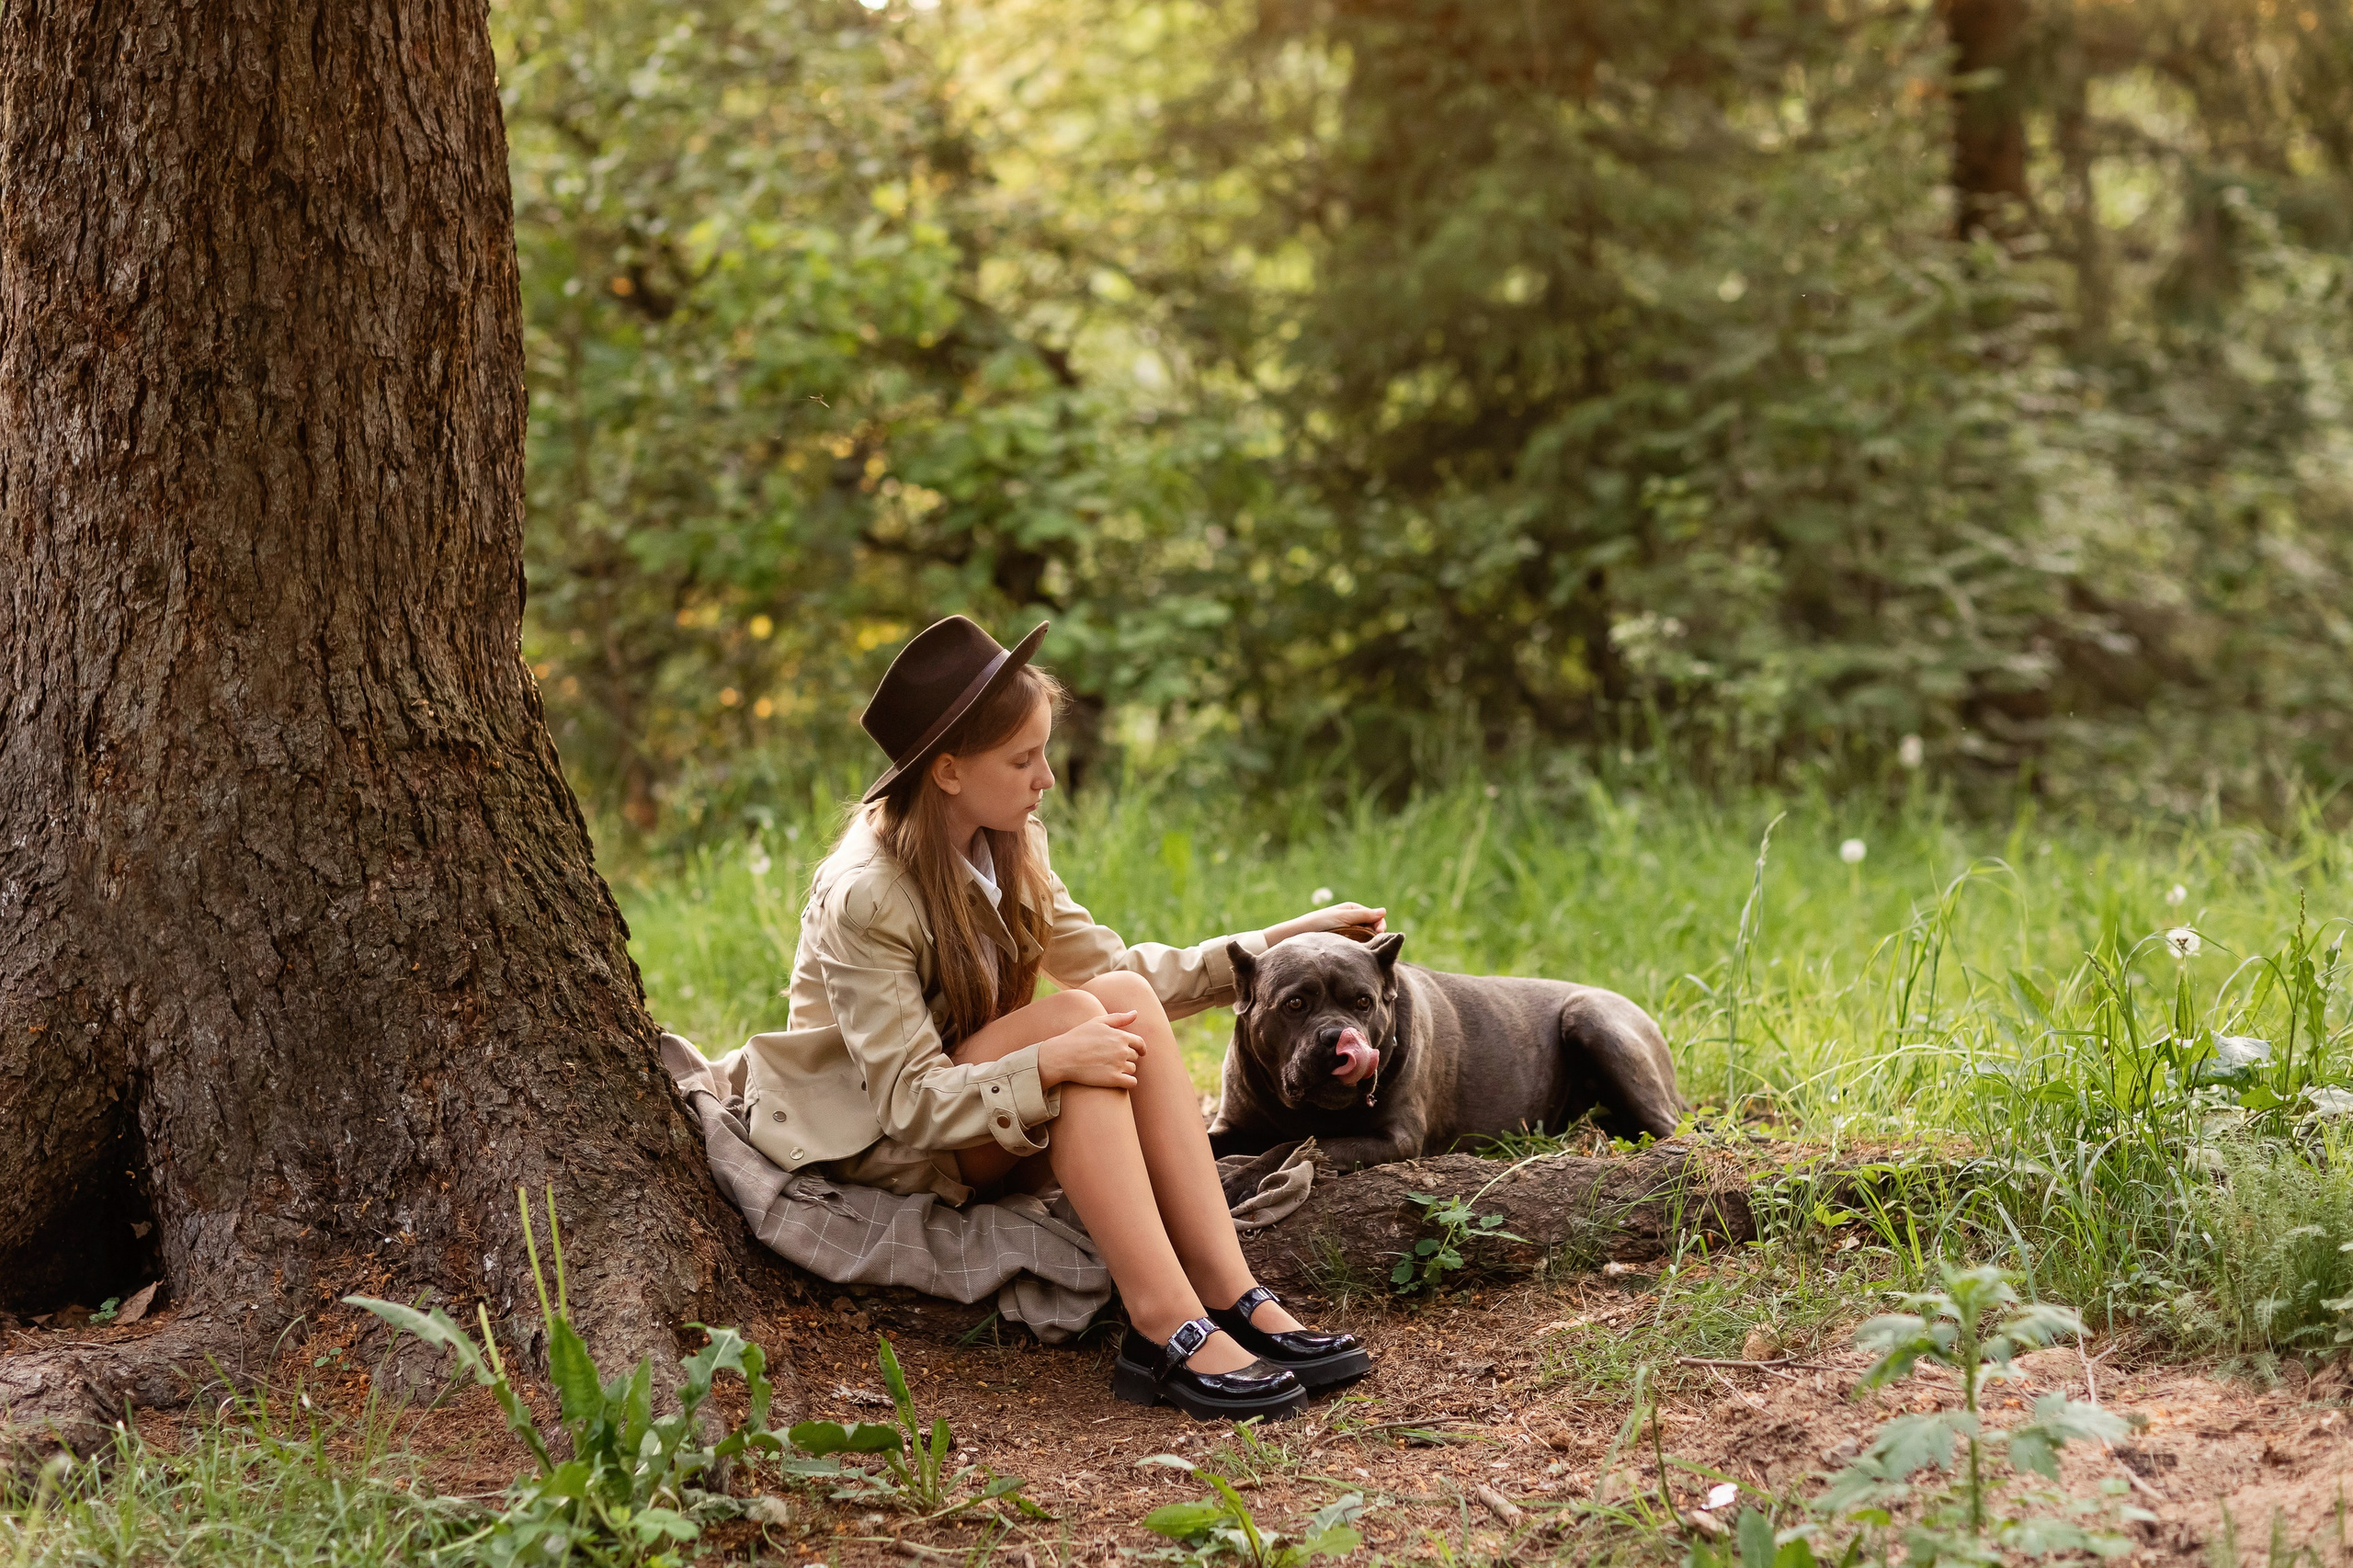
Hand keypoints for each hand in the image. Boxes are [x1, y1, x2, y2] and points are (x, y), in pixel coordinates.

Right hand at [1039, 1009, 1145, 1088]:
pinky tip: (1119, 1081)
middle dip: (1127, 1058)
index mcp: (1120, 1036)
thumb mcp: (1097, 1022)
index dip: (1141, 1048)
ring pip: (1132, 1070)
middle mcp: (1122, 1050)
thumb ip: (1119, 1018)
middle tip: (1113, 1060)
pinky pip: (1131, 1082)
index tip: (1140, 1052)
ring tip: (1110, 1069)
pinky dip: (1128, 1082)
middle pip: (1135, 1057)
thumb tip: (1135, 1013)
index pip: (1140, 1043)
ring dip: (1126, 1070)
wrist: (1062, 1056)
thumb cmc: (1078, 1037)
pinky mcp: (1113, 1080)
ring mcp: (1118, 1065)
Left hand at [1262, 901, 1386, 946]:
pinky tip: (1359, 954)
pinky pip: (1355, 945)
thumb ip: (1362, 916)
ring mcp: (1345, 932)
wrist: (1296, 936)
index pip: (1373, 915)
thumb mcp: (1341, 917)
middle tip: (1375, 941)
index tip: (1379, 932)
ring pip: (1364, 937)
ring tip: (1368, 949)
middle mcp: (1349, 920)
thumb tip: (1384, 911)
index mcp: (1350, 909)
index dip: (1378, 923)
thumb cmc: (1317, 924)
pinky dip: (1359, 948)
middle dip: (1375, 933)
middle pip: (1370, 926)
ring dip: (1368, 942)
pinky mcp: (1340, 944)